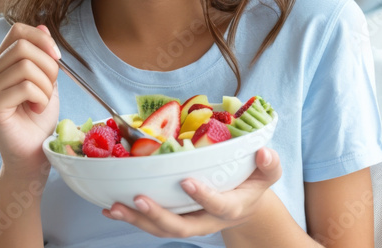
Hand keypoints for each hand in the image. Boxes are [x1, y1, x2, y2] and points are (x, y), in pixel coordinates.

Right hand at [0, 22, 60, 176]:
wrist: (34, 152)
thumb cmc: (39, 118)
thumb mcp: (47, 79)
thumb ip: (43, 54)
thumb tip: (42, 24)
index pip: (17, 31)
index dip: (42, 39)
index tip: (57, 58)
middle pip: (24, 47)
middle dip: (49, 66)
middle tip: (49, 89)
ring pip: (26, 66)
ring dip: (46, 85)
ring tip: (42, 102)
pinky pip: (25, 86)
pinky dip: (41, 98)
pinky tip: (36, 110)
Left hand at [101, 147, 282, 236]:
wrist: (245, 206)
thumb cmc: (253, 184)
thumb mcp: (267, 174)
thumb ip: (269, 164)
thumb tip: (264, 151)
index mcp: (231, 207)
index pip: (218, 206)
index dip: (203, 197)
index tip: (187, 182)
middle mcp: (207, 221)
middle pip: (182, 227)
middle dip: (158, 215)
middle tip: (139, 198)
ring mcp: (190, 223)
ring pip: (162, 229)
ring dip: (137, 219)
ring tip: (115, 207)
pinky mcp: (176, 220)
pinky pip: (152, 224)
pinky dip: (131, 217)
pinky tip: (111, 207)